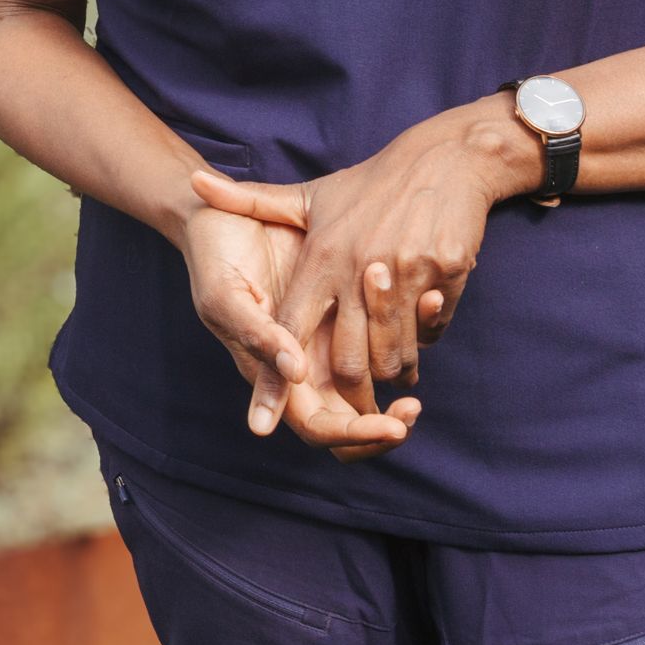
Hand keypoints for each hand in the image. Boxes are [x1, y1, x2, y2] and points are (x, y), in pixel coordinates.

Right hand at [179, 202, 420, 460]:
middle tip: (410, 410)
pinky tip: (430, 302)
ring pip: (376, 382)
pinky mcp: (347, 304)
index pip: (319, 427)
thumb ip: (256, 333)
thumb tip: (296, 374)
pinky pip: (387, 332)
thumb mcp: (225, 293)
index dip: (354, 435)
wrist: (222, 209)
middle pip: (352, 422)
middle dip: (386, 426)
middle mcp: (306, 363)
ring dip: (403, 374)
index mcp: (274, 371)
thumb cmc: (214, 254)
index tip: (390, 426)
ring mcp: (327, 335)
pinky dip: (412, 327)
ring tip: (420, 367)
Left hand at [190, 113, 502, 396]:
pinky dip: (423, 340)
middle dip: (353, 394)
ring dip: (392, 371)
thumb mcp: (309, 195)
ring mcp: (405, 270)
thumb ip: (251, 200)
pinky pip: (431, 329)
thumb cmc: (370, 183)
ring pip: (394, 353)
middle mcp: (359, 267)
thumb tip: (195, 182)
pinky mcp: (444, 271)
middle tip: (357, 408)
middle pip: (350, 360)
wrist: (444, 157)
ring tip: (390, 379)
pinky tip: (417, 335)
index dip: (279, 374)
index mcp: (322, 256)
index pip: (292, 326)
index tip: (265, 418)